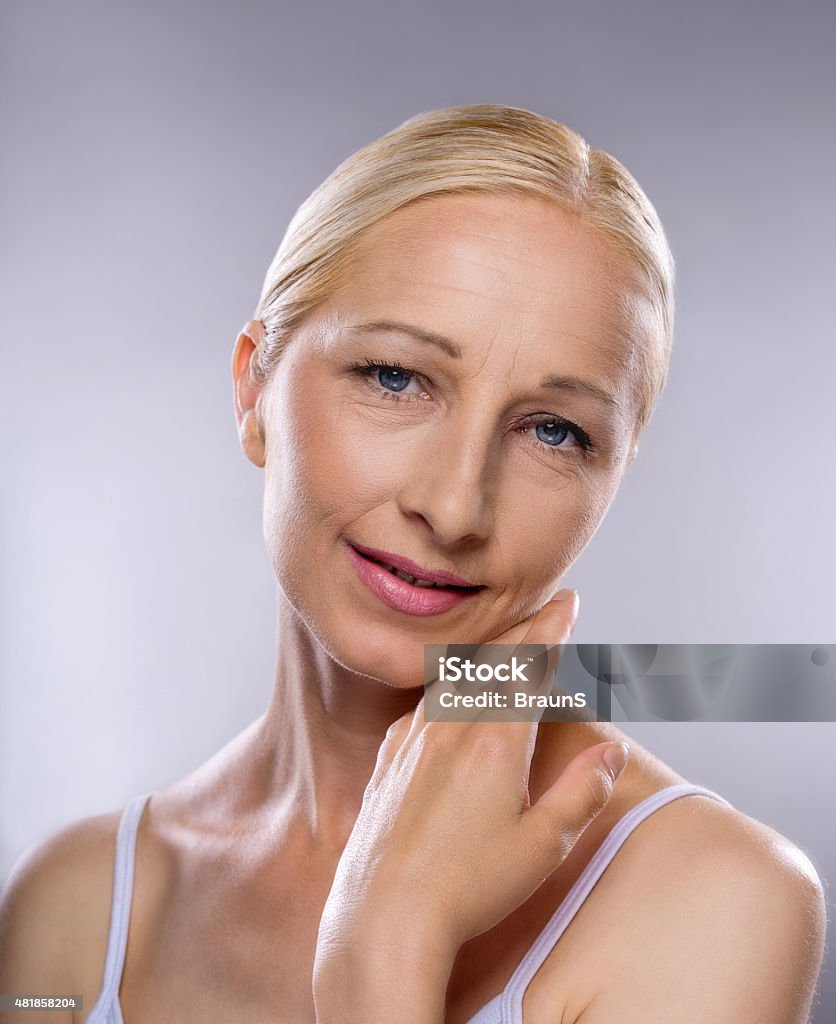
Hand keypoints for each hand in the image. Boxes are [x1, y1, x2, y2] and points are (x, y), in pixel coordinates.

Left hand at [313, 591, 628, 1006]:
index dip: (552, 630)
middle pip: (493, 662)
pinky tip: (448, 696)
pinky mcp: (389, 759)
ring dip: (486, 654)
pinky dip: (447, 685)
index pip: (529, 668)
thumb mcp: (542, 846)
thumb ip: (581, 792)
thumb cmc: (467, 889)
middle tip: (549, 606)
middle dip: (526, 630)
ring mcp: (413, 740)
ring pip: (454, 677)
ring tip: (506, 643)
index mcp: (494, 742)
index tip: (567, 602)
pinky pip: (423, 704)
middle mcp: (450, 729)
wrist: (383, 917)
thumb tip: (611, 751)